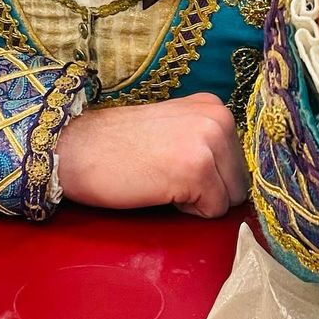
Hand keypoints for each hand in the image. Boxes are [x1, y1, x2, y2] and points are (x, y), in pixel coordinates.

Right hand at [55, 92, 248, 216]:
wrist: (78, 148)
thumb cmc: (122, 146)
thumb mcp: (176, 128)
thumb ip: (207, 140)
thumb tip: (237, 174)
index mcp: (214, 106)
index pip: (238, 162)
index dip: (210, 176)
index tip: (174, 164)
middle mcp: (219, 118)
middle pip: (239, 183)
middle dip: (209, 191)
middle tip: (166, 173)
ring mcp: (209, 142)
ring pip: (229, 199)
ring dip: (198, 201)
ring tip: (163, 179)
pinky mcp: (197, 170)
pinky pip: (212, 212)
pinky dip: (186, 211)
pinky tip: (159, 188)